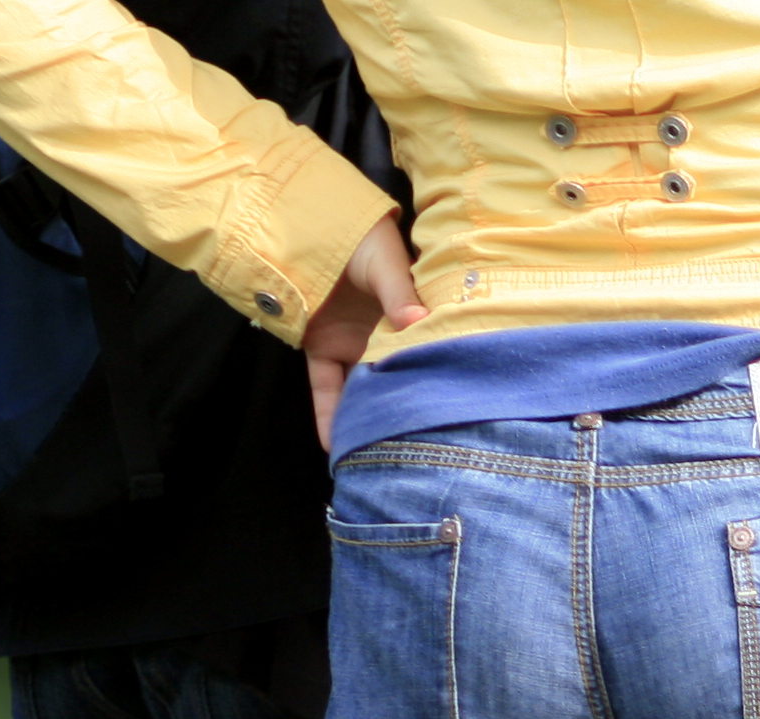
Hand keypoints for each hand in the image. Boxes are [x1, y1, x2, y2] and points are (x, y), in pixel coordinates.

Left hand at [304, 215, 428, 448]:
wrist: (304, 217)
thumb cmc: (356, 234)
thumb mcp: (385, 261)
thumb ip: (399, 293)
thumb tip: (417, 323)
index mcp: (410, 314)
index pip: (429, 351)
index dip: (441, 378)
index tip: (455, 409)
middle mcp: (385, 335)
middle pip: (399, 378)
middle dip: (408, 411)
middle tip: (424, 448)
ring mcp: (353, 345)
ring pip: (364, 391)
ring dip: (368, 421)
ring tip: (382, 460)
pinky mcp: (321, 348)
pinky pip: (325, 388)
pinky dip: (328, 415)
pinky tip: (338, 446)